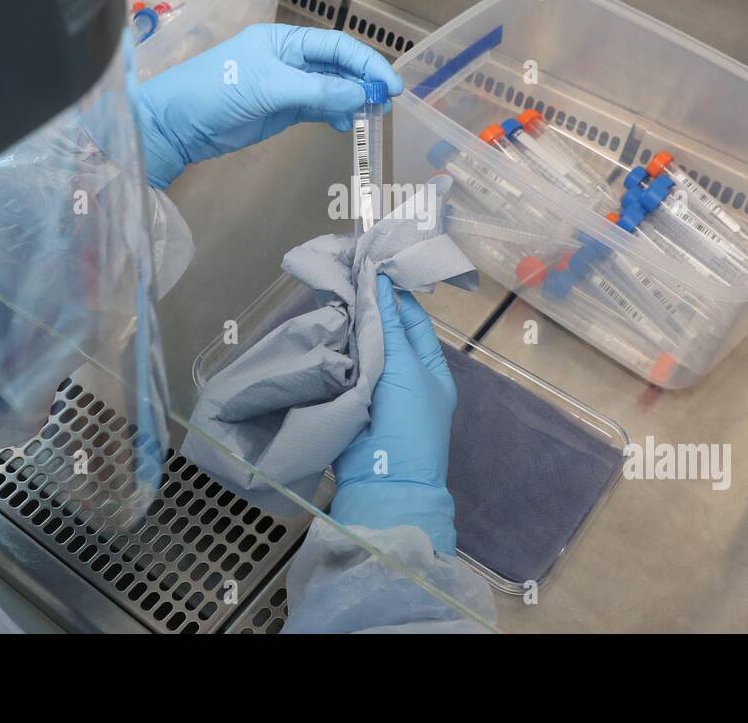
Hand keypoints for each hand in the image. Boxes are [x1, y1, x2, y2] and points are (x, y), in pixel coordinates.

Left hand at [130, 24, 401, 188]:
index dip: (367, 62)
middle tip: (387, 103)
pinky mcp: (282, 109)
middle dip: (364, 82)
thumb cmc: (217, 91)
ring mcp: (287, 85)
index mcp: (285, 40)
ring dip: (353, 100)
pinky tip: (346, 124)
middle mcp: (290, 58)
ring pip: (332, 89)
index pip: (336, 45)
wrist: (179, 124)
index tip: (390, 84)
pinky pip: (319, 108)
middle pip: (338, 66)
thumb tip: (361, 94)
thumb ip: (318, 91)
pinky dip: (336, 115)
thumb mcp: (270, 87)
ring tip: (372, 116)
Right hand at [330, 275, 458, 553]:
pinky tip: (319, 325)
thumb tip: (380, 282)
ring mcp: (375, 389)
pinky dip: (333, 349)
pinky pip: (342, 367)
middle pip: (383, 333)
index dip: (393, 296)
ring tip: (327, 294)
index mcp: (429, 368)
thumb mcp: (405, 368)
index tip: (371, 270)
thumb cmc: (408, 421)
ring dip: (347, 326)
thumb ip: (388, 325)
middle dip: (365, 309)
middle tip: (342, 277)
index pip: (411, 321)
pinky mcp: (348, 399)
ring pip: (360, 348)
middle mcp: (403, 376)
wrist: (383, 478)